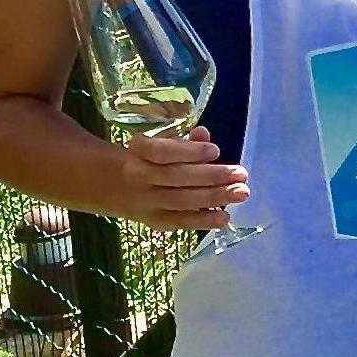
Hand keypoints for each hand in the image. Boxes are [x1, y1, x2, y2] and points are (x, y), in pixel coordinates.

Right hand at [114, 126, 248, 231]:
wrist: (115, 186)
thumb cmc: (148, 159)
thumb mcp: (160, 144)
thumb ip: (183, 141)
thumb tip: (203, 134)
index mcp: (138, 151)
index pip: (161, 152)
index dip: (189, 152)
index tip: (215, 151)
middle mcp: (138, 177)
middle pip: (176, 177)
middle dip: (212, 176)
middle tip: (241, 174)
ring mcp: (144, 202)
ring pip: (180, 201)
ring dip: (214, 198)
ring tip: (241, 193)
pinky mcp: (152, 221)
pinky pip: (178, 222)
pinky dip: (203, 221)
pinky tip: (225, 218)